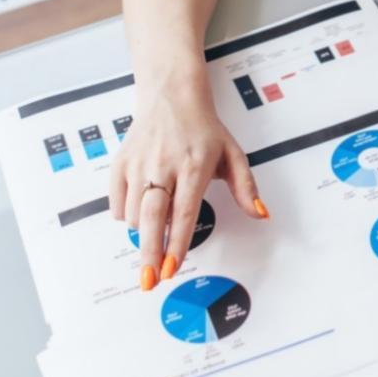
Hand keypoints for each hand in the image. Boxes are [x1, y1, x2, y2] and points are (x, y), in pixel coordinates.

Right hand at [111, 70, 266, 289]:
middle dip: (149, 253)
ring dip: (143, 233)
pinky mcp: (120, 163)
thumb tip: (261, 214)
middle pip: (151, 218)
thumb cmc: (203, 129)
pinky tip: (140, 211)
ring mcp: (138, 164)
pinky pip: (116, 202)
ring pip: (133, 214)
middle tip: (149, 280)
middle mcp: (163, 165)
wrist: (171, 97)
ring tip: (154, 232)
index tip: (172, 269)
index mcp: (194, 166)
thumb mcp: (232, 154)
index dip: (177, 244)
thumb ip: (246, 187)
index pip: (183, 213)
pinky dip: (125, 215)